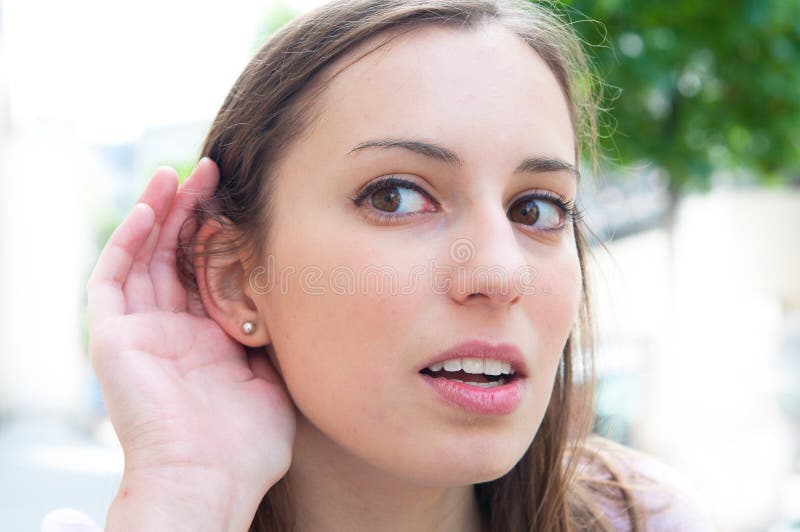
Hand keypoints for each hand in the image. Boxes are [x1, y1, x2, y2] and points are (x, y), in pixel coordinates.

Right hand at [87, 159, 295, 508]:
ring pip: (143, 257)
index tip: (244, 201)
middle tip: (214, 171)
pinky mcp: (113, 337)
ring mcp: (140, 332)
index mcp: (209, 342)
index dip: (221, 236)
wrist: (210, 480)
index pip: (209, 273)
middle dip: (192, 212)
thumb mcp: (273, 379)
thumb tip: (291, 299)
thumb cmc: (247, 445)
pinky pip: (111, 278)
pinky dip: (127, 240)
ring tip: (182, 173)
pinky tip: (149, 207)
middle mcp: (172, 332)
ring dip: (159, 213)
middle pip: (175, 256)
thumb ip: (274, 340)